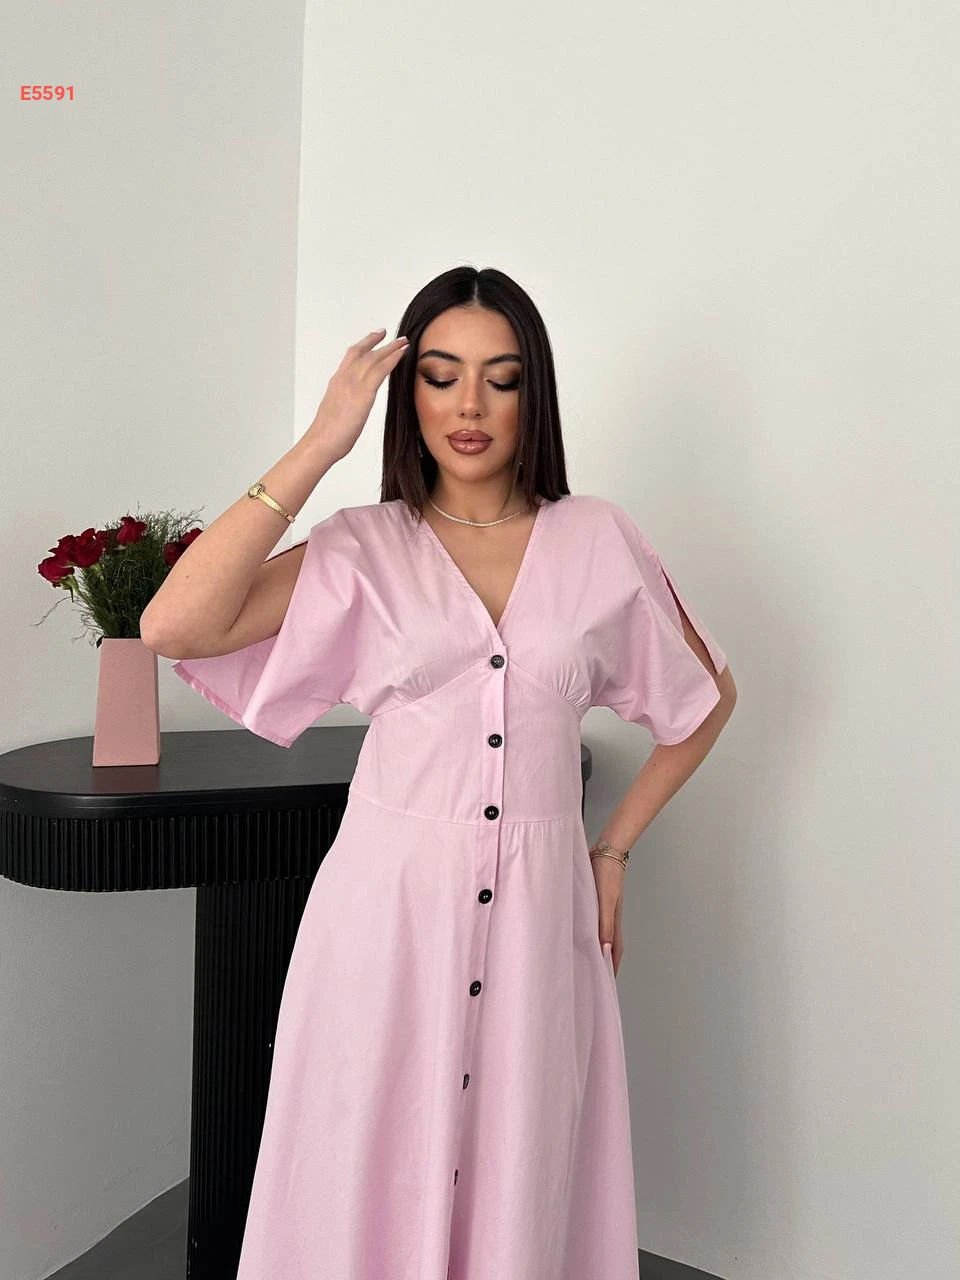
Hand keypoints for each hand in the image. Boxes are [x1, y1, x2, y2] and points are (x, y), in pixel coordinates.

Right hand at [307, 328, 409, 460]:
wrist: (322, 441)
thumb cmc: (328, 434)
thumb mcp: (337, 411)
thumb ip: (345, 402)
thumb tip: (353, 404)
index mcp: (336, 382)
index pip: (351, 358)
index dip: (363, 346)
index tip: (372, 339)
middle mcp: (343, 378)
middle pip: (362, 352)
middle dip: (376, 340)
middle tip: (388, 332)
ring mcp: (353, 383)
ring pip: (374, 358)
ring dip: (390, 347)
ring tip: (403, 342)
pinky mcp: (363, 393)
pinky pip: (381, 369)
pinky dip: (393, 359)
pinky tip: (402, 354)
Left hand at [592, 856, 624, 977]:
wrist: (606, 850)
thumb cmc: (607, 875)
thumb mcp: (606, 901)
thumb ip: (605, 924)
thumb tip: (605, 949)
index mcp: (614, 920)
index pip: (615, 951)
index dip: (611, 967)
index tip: (606, 983)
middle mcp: (609, 917)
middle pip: (608, 944)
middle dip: (602, 961)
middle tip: (592, 975)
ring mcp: (602, 908)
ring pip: (598, 932)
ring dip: (593, 946)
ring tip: (582, 958)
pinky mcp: (594, 899)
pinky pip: (591, 920)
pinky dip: (586, 930)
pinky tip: (576, 930)